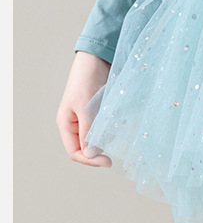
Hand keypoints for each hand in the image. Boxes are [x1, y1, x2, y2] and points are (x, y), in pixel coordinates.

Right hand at [56, 51, 112, 166]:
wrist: (96, 61)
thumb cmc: (86, 82)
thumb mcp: (86, 109)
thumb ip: (88, 133)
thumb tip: (91, 155)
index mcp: (66, 125)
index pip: (75, 153)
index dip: (89, 161)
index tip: (108, 161)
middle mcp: (74, 125)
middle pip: (85, 150)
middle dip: (98, 152)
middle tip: (113, 152)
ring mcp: (86, 120)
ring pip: (96, 141)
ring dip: (106, 141)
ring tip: (114, 131)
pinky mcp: (97, 115)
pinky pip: (103, 131)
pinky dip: (110, 132)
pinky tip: (116, 125)